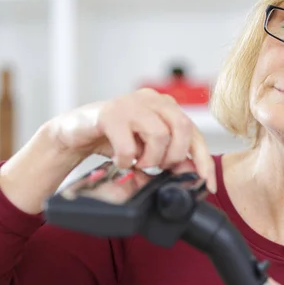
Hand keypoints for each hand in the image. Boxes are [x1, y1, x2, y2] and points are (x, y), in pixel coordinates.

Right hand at [0, 88, 215, 214]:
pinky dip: (127, 160)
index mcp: (168, 107)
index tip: (208, 185)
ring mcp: (133, 103)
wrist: (75, 131)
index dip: (204, 161)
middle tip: (156, 167)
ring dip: (150, 159)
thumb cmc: (115, 139)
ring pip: (160, 134)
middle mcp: (154, 100)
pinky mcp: (111, 113)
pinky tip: (120, 160)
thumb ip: (170, 158)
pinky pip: (129, 144)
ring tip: (137, 163)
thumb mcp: (147, 150)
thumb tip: (193, 172)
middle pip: (183, 128)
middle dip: (173, 157)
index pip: (195, 133)